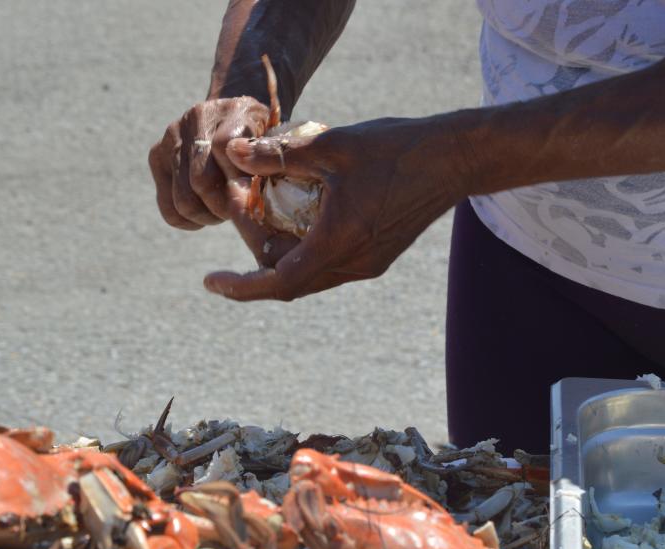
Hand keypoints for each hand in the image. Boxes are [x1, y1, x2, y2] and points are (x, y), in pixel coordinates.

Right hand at [148, 97, 298, 265]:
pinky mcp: (156, 156)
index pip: (225, 148)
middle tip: (239, 209)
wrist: (239, 118)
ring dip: (208, 216)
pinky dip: (189, 221)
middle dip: (224, 206)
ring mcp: (172, 136)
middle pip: (201, 181)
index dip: (240, 180)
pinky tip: (206, 214)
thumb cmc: (267, 142)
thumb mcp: (280, 144)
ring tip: (224, 211)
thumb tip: (252, 191)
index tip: (254, 193)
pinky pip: (169, 209)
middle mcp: (197, 117)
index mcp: (234, 110)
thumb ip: (272, 161)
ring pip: (184, 200)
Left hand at [203, 116, 469, 300]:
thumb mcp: (331, 145)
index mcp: (339, 242)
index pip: (279, 282)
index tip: (210, 282)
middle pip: (290, 278)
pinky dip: (305, 246)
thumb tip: (233, 153)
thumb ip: (279, 154)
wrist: (454, 159)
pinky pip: (330, 263)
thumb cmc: (395, 148)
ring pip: (310, 273)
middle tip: (240, 209)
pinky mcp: (378, 255)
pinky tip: (298, 211)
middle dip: (257, 254)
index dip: (240, 288)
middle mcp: (354, 263)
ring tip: (262, 211)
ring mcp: (368, 263)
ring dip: (282, 252)